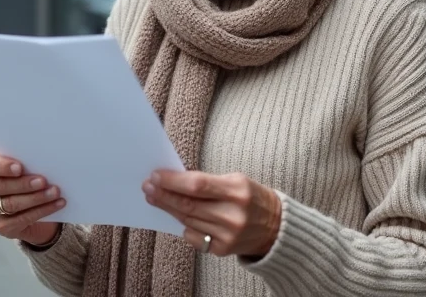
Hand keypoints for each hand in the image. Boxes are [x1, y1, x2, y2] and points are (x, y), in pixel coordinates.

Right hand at [0, 154, 64, 247]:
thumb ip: (29, 165)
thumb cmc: (30, 183)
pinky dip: (42, 210)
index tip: (19, 167)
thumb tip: (45, 162)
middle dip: (23, 184)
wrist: (35, 212)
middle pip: (0, 186)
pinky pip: (22, 219)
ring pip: (11, 204)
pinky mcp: (1, 226)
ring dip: (36, 198)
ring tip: (54, 192)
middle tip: (43, 181)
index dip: (3, 166)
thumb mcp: (28, 171)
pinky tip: (57, 204)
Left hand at [143, 170, 282, 257]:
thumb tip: (176, 180)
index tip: (155, 176)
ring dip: (169, 209)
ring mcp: (227, 235)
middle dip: (164, 195)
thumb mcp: (237, 181)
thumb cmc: (253, 198)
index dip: (173, 181)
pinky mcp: (222, 250)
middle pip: (189, 205)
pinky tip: (178, 216)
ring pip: (188, 221)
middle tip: (147, 187)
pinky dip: (185, 225)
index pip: (197, 185)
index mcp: (238, 191)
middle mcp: (233, 215)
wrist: (277, 227)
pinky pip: (194, 237)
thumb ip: (209, 182)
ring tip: (155, 198)